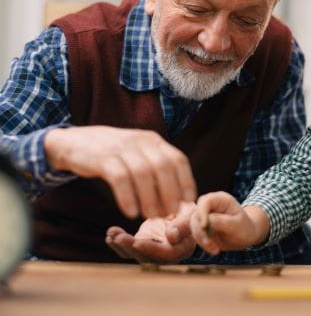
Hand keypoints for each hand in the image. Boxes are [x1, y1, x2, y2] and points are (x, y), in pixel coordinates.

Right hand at [45, 126, 195, 218]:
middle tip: (169, 214)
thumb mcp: (138, 154)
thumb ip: (155, 170)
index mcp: (153, 141)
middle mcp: (140, 142)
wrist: (75, 142)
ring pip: (143, 174)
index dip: (186, 180)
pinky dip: (128, 197)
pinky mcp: (103, 158)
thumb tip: (177, 198)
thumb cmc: (113, 154)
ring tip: (151, 216)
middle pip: (163, 167)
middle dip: (169, 193)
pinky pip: (120, 178)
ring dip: (149, 198)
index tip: (188, 201)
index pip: (178, 159)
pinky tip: (130, 212)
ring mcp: (122, 148)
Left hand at [106, 201, 196, 263]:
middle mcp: (165, 256)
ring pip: (135, 253)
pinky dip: (119, 243)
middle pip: (146, 256)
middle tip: (119, 238)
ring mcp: (152, 252)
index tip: (138, 242)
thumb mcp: (191, 217)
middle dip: (130, 247)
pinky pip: (129, 248)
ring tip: (112, 233)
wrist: (186, 217)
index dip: (151, 249)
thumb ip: (182, 226)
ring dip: (121, 245)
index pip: (165, 254)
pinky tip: (110, 234)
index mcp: (180, 249)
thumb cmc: (191, 215)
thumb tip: (171, 237)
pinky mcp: (143, 246)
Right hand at [190, 191, 269, 254]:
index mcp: (221, 199)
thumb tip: (207, 220)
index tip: (205, 226)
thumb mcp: (236, 225)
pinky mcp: (202, 227)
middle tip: (210, 244)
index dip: (202, 212)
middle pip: (196, 214)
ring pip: (194, 226)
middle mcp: (211, 206)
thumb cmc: (245, 228)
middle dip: (200, 230)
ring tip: (215, 249)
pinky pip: (196, 234)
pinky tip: (214, 249)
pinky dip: (203, 243)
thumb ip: (222, 221)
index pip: (205, 201)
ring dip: (201, 239)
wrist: (246, 237)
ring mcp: (205, 216)